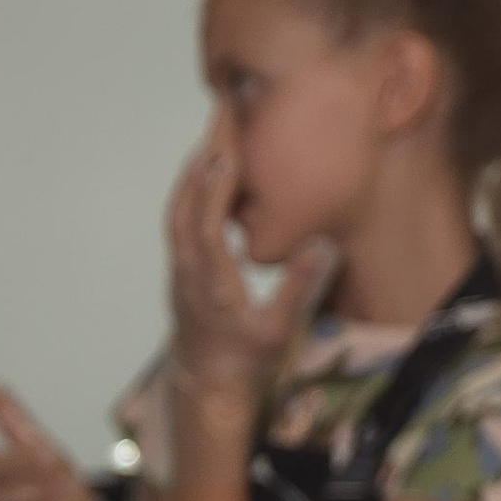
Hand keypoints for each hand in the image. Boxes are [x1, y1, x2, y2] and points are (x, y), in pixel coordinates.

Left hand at [165, 119, 336, 423]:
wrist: (207, 386)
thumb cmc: (245, 362)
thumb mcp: (276, 331)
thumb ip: (298, 289)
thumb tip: (322, 248)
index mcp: (211, 282)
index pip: (207, 220)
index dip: (216, 179)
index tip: (227, 140)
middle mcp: (188, 270)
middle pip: (186, 202)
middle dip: (203, 155)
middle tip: (221, 113)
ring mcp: (180, 268)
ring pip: (179, 208)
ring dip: (195, 168)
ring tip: (216, 132)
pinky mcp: (181, 269)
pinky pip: (181, 219)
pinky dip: (193, 189)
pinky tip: (209, 173)